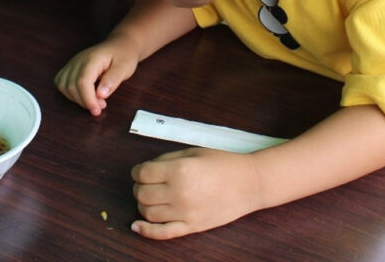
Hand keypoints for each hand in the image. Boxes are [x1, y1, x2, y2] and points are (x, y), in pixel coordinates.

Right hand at [55, 35, 138, 115]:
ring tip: (93, 101)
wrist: (119, 44)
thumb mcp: (125, 67)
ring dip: (76, 99)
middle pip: (71, 86)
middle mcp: (78, 60)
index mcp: (92, 59)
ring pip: (63, 86)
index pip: (82, 82)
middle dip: (84, 101)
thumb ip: (113, 80)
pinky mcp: (71, 67)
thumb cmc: (123, 55)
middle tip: (101, 105)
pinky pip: (61, 82)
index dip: (87, 99)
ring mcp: (73, 63)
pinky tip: (82, 95)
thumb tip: (101, 95)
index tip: (97, 110)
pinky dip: (69, 93)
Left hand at [131, 148, 259, 238]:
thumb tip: (147, 169)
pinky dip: (146, 231)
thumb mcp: (193, 152)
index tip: (139, 171)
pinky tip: (136, 226)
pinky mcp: (191, 227)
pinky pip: (163, 233)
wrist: (248, 183)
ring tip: (150, 197)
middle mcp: (179, 193)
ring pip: (149, 213)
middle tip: (145, 183)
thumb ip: (168, 159)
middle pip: (143, 194)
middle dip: (139, 187)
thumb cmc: (222, 163)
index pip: (144, 174)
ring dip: (143, 205)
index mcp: (179, 170)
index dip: (137, 172)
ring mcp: (185, 213)